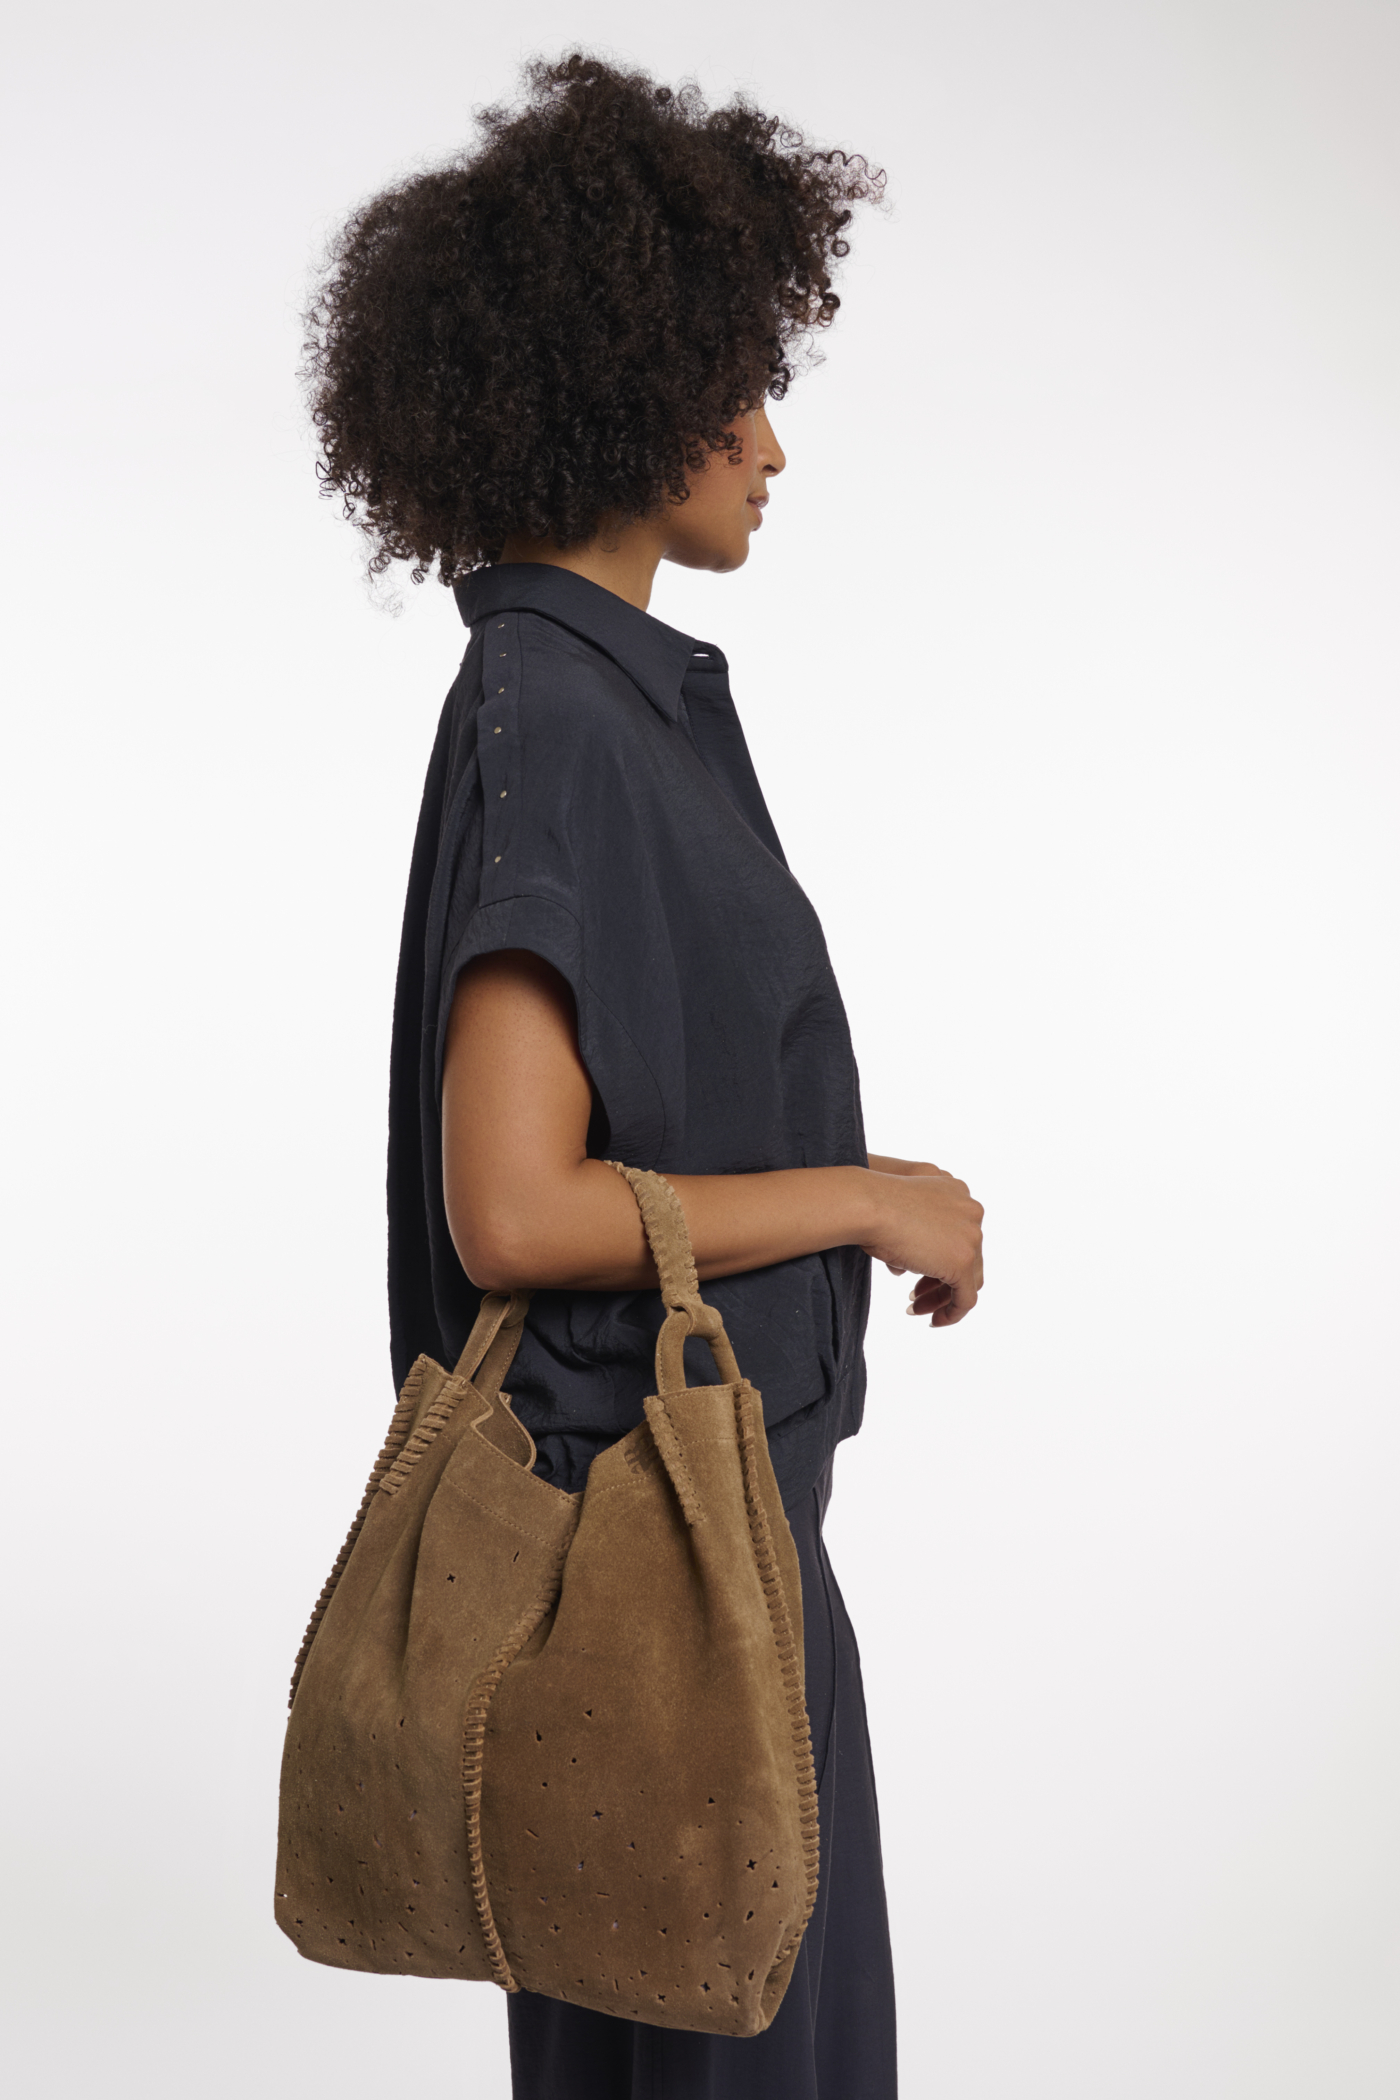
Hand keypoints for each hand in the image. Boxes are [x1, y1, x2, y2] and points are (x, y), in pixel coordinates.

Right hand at [861, 1159, 983, 1326]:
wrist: (867, 1204)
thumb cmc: (871, 1205)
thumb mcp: (900, 1213)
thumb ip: (913, 1234)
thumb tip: (905, 1266)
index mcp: (958, 1192)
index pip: (960, 1235)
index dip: (939, 1258)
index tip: (919, 1276)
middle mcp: (972, 1211)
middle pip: (967, 1257)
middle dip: (940, 1280)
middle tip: (915, 1295)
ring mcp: (971, 1237)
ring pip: (968, 1279)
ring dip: (942, 1297)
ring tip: (917, 1308)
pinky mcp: (962, 1262)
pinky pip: (965, 1299)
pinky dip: (951, 1313)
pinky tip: (933, 1320)